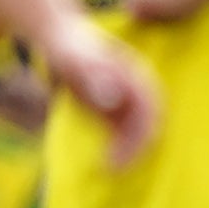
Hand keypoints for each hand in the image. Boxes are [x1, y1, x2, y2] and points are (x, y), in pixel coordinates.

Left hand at [40, 15, 160, 165]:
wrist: (59, 36)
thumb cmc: (68, 47)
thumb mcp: (76, 59)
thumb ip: (94, 75)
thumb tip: (114, 98)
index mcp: (138, 77)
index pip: (149, 115)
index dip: (136, 141)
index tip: (114, 162)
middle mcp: (139, 90)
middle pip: (149, 126)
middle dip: (135, 151)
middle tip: (110, 171)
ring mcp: (128, 99)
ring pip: (138, 132)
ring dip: (127, 152)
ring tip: (105, 169)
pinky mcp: (116, 108)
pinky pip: (123, 132)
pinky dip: (116, 147)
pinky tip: (99, 160)